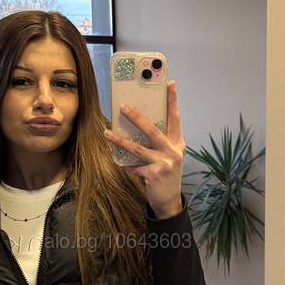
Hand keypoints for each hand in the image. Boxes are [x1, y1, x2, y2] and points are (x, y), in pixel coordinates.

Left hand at [104, 80, 186, 217]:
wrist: (170, 201)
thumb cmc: (166, 174)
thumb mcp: (169, 155)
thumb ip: (160, 141)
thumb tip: (139, 124)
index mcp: (177, 143)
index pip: (175, 118)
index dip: (172, 100)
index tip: (169, 83)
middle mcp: (173, 151)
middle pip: (153, 130)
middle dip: (137, 117)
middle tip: (123, 106)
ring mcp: (164, 163)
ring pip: (137, 148)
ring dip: (120, 140)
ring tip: (107, 133)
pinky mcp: (154, 174)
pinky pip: (134, 166)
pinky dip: (126, 164)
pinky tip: (119, 162)